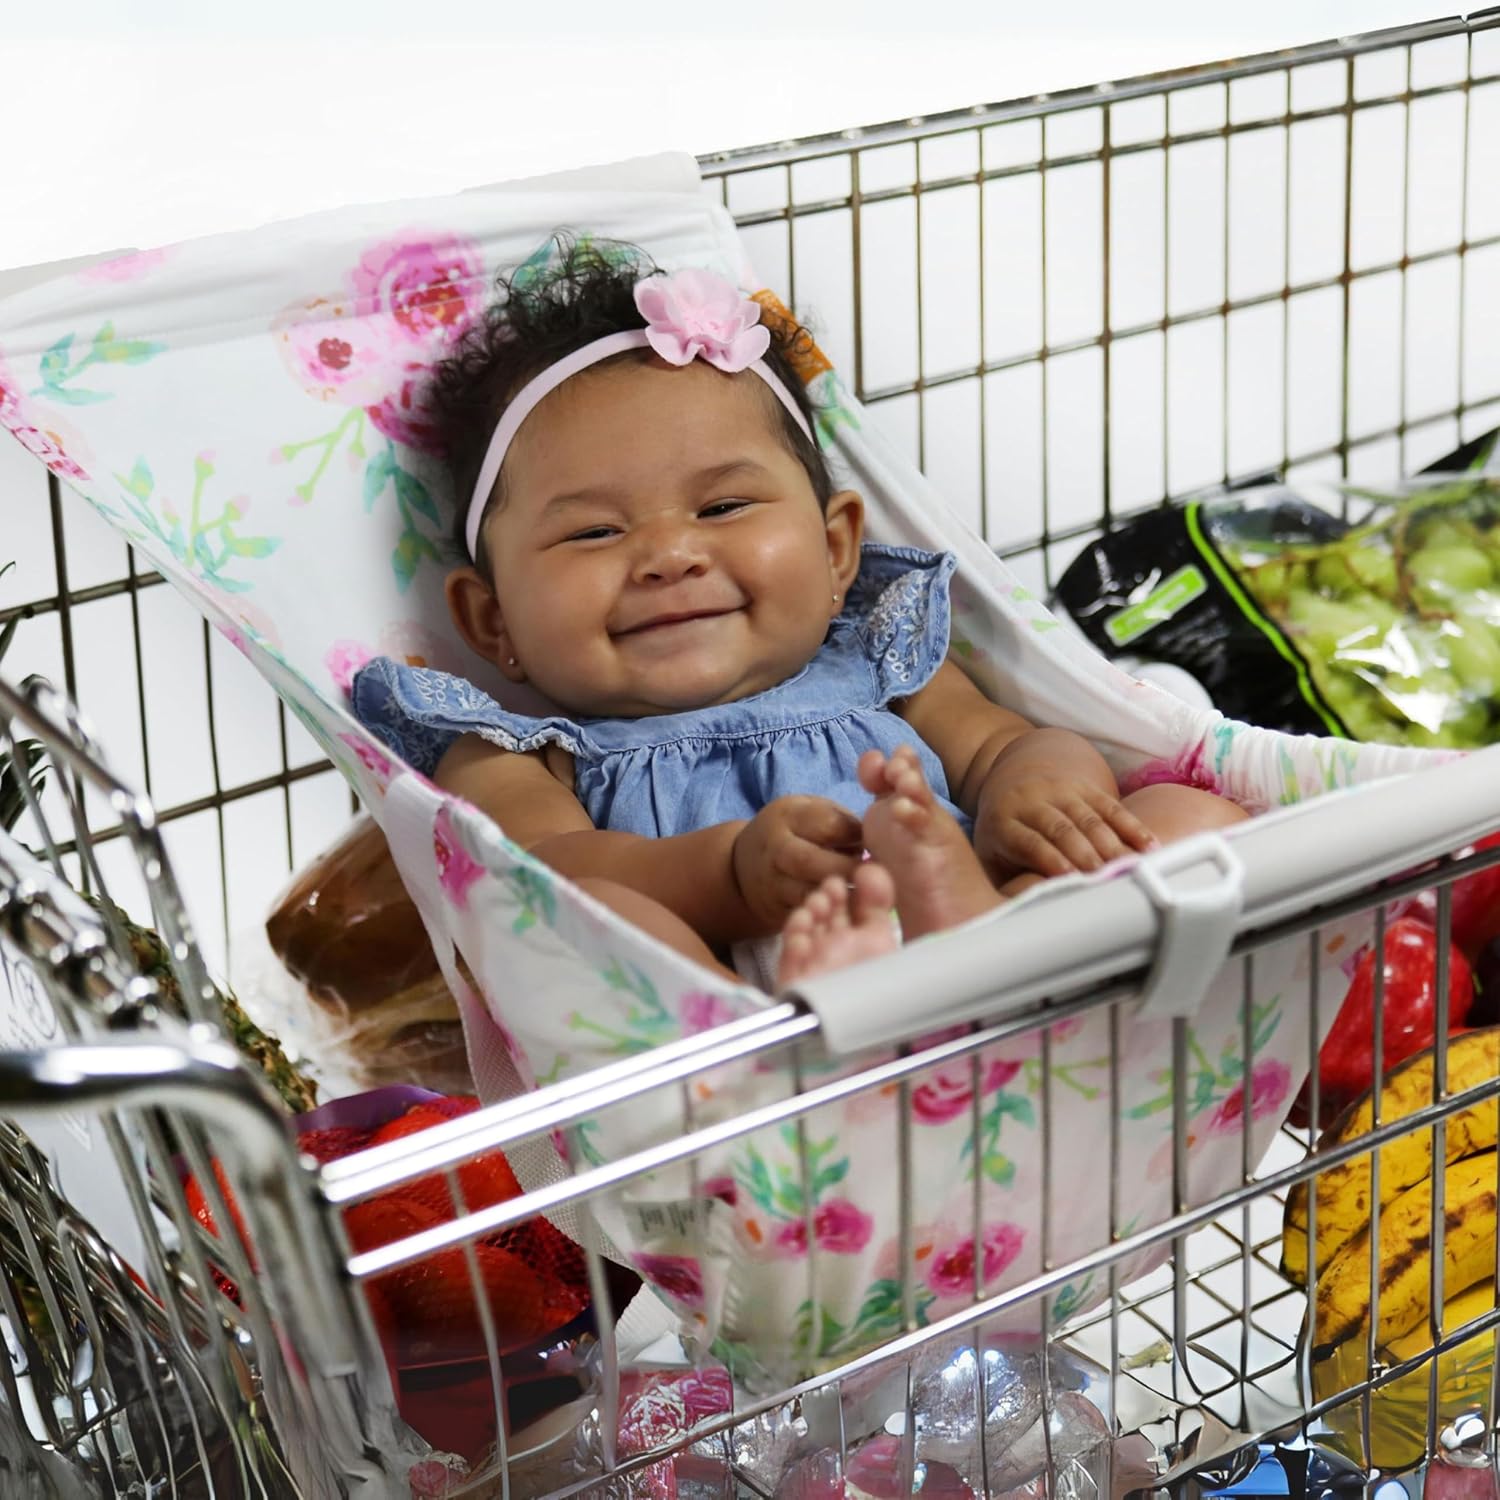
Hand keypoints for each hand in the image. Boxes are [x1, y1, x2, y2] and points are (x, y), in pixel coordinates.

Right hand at [731, 796, 863, 932]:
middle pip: (809, 860)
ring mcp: (771, 881)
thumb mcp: (810, 813)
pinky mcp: (774, 909)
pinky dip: (827, 914)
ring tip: (863, 895)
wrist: (744, 864)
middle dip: (846, 869)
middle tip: (873, 874)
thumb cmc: (794, 833)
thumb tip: (875, 842)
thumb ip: (840, 821)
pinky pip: (802, 913)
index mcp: (789, 816)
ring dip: (838, 895)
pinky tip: (848, 911)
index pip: (826, 824)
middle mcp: (775, 848)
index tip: (875, 842)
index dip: (855, 835)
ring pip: (804, 892)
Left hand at [974, 773, 1154, 880]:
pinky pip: (1111, 806)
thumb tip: (1028, 918)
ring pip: (1090, 818)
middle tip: (1107, 880)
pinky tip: (1150, 846)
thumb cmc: (1004, 838)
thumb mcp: (992, 859)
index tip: (1070, 878)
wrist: (1012, 783)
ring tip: (1133, 870)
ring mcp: (1060, 791)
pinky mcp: (1084, 787)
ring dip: (1113, 845)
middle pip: (1063, 829)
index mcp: (1003, 823)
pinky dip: (1132, 827)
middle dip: (1087, 855)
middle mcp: (1031, 801)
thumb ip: (1007, 885)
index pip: (1029, 841)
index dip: (1050, 858)